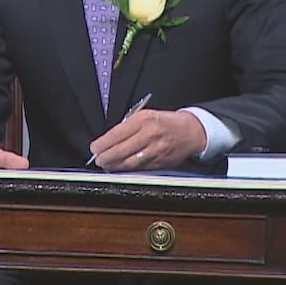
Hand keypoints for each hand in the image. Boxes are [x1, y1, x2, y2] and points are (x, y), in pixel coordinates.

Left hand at [88, 109, 205, 170]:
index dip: (103, 143)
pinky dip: (127, 169)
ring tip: (106, 164)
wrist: (190, 132)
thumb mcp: (147, 115)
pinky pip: (138, 168)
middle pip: (121, 150)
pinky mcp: (159, 162)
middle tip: (97, 159)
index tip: (95, 147)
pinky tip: (119, 168)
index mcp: (144, 120)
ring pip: (129, 162)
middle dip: (105, 157)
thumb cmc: (166, 122)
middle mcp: (150, 135)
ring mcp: (155, 150)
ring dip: (114, 165)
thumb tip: (109, 139)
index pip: (117, 134)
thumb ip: (129, 126)